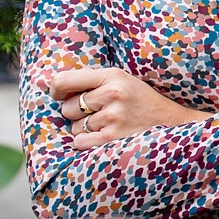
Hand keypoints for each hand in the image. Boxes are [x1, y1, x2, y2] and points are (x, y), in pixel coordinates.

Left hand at [55, 68, 204, 147]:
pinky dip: (89, 142)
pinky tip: (107, 136)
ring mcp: (113, 117)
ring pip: (74, 127)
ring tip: (110, 124)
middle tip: (100, 113)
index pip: (65, 80)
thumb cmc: (141, 102)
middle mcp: (112, 94)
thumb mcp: (121, 82)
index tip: (58, 94)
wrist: (174, 124)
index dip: (55, 89)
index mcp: (113, 76)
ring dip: (86, 129)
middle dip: (77, 113)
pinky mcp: (112, 138)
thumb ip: (88, 81)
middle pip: (67, 108)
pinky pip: (80, 142)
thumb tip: (44, 84)